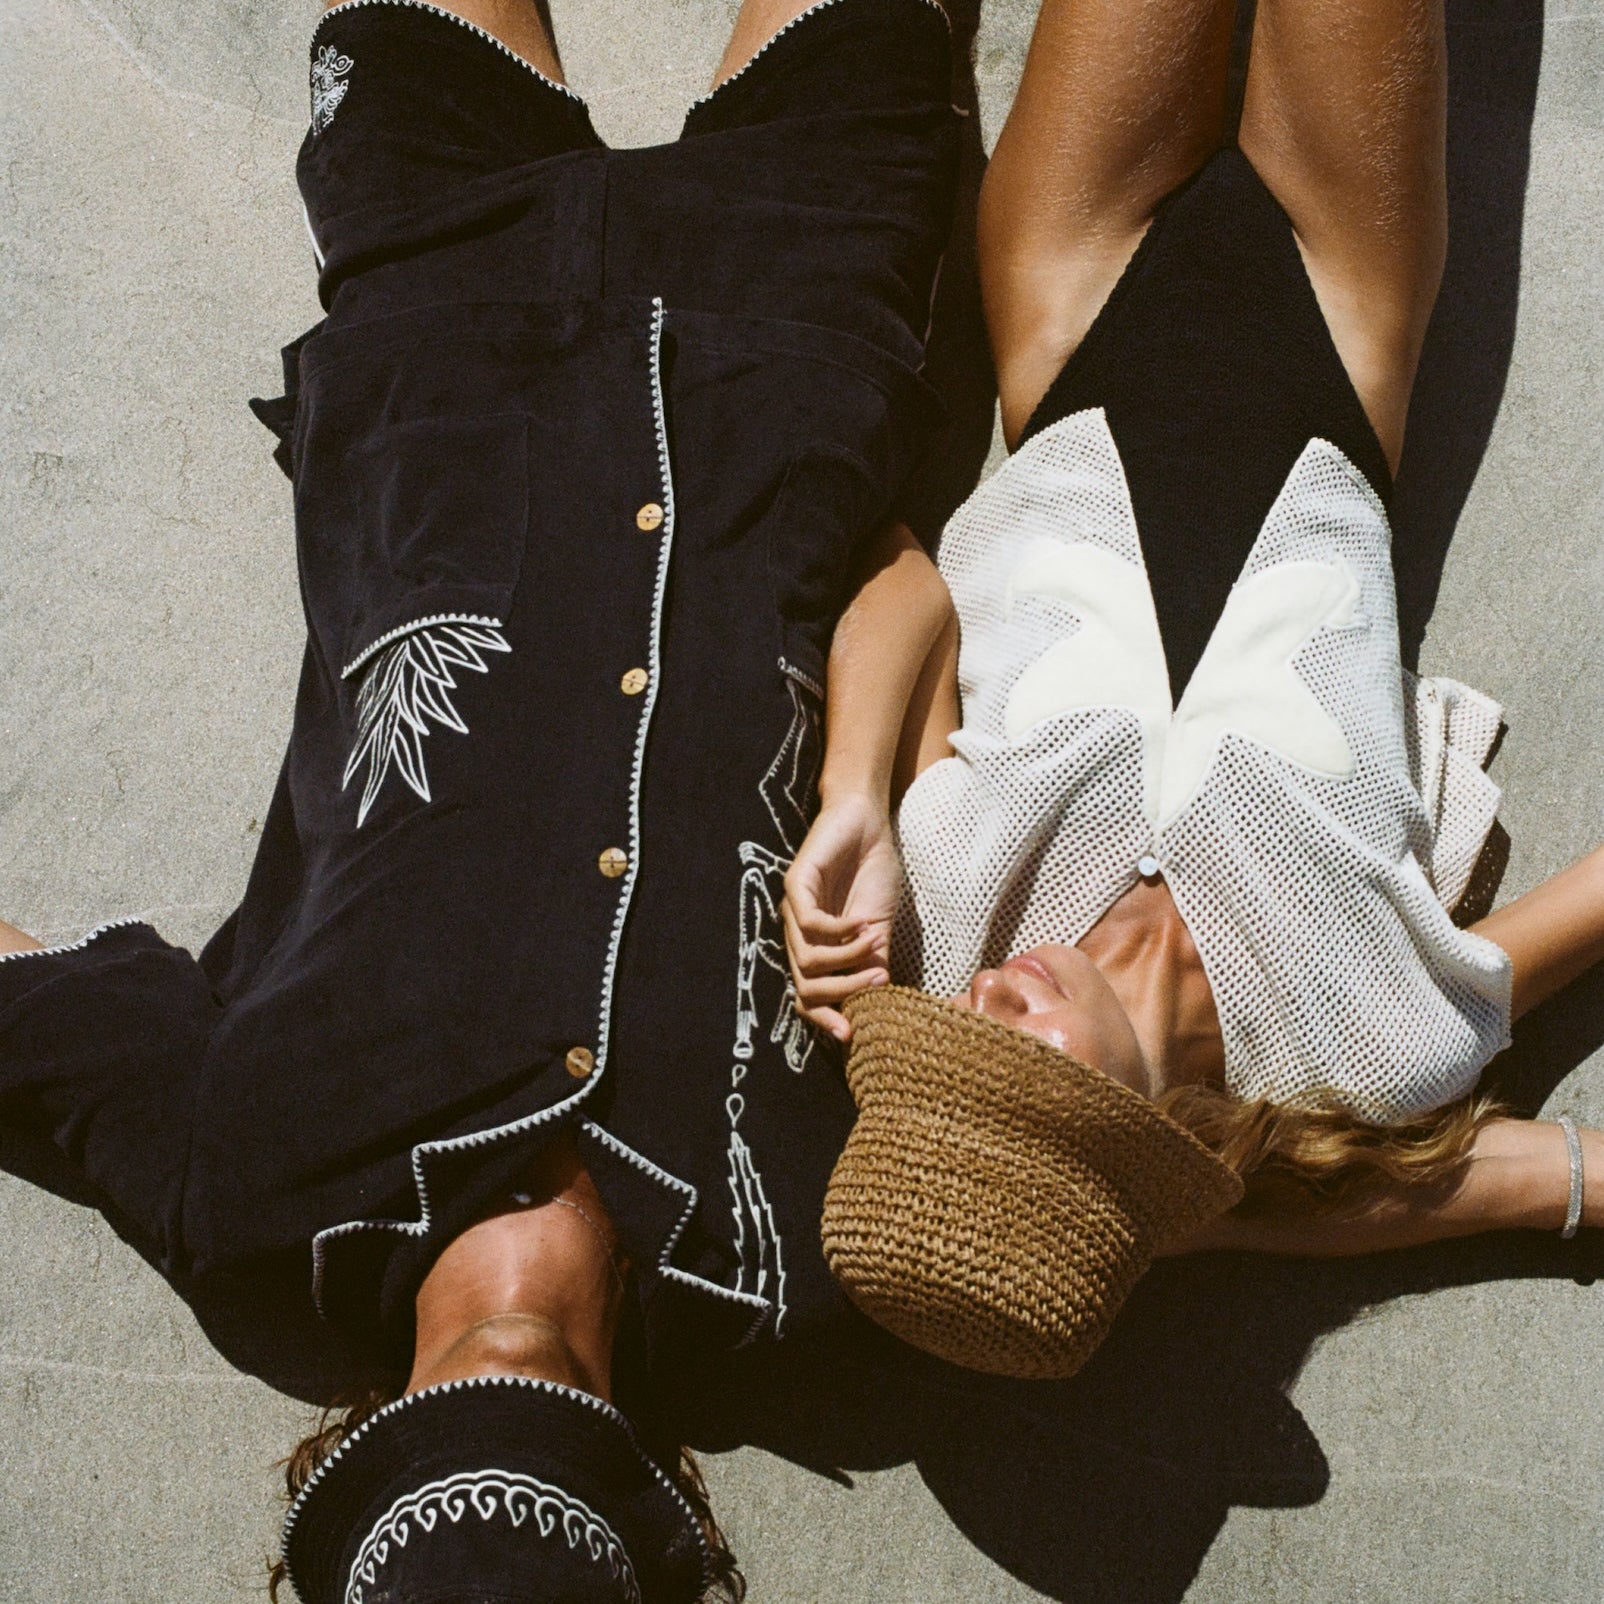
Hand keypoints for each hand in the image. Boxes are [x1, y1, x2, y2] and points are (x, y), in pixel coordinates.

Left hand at [783, 793, 899, 1041]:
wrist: (867, 823)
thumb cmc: (872, 873)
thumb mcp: (878, 927)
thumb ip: (871, 963)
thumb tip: (877, 1006)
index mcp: (814, 947)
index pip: (806, 996)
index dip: (824, 1018)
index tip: (852, 1034)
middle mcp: (797, 933)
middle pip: (804, 986)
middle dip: (840, 993)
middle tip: (875, 982)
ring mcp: (792, 909)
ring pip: (807, 960)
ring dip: (846, 959)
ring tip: (875, 942)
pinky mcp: (795, 884)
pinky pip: (811, 924)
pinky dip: (840, 932)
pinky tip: (862, 923)